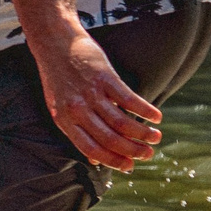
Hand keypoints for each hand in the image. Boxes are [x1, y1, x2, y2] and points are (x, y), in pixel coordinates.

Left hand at [35, 30, 162, 170]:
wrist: (53, 43)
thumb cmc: (59, 78)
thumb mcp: (59, 107)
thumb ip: (76, 131)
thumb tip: (94, 159)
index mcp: (63, 120)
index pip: (90, 148)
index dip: (112, 161)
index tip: (130, 167)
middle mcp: (76, 109)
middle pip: (110, 138)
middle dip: (133, 151)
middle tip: (149, 154)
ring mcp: (90, 93)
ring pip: (122, 122)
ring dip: (143, 133)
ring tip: (156, 137)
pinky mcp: (104, 77)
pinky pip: (129, 99)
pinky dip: (145, 111)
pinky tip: (156, 117)